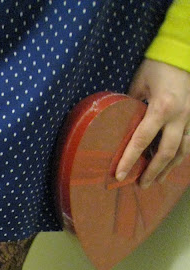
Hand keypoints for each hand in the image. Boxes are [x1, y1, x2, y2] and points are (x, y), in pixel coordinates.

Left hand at [115, 59, 189, 188]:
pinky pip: (188, 142)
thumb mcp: (139, 84)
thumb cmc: (158, 65)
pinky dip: (179, 156)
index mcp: (162, 107)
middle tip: (139, 185)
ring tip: (156, 181)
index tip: (119, 175)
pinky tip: (170, 165)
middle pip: (165, 152)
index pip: (142, 140)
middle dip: (152, 171)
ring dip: (168, 168)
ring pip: (181, 151)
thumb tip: (119, 125)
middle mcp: (179, 116)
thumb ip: (131, 106)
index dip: (129, 160)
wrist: (183, 52)